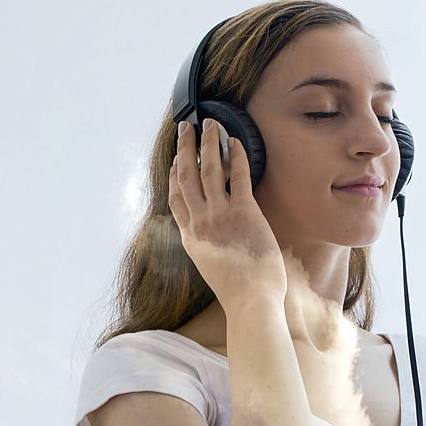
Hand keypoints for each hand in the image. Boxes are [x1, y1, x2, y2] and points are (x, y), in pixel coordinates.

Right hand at [168, 118, 287, 308]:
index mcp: (191, 238)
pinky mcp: (244, 213)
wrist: (251, 302)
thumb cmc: (239, 292)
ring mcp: (220, 216)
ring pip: (208, 169)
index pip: (176, 198)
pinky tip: (236, 142)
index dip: (174, 175)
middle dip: (185, 148)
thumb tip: (214, 242)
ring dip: (208, 142)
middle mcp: (200, 223)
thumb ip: (209, 249)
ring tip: (210, 123)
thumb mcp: (213, 269)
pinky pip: (237, 176)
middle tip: (185, 127)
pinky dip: (235, 156)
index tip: (176, 160)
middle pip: (186, 176)